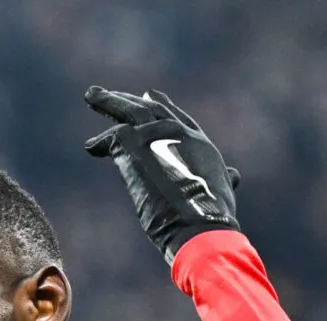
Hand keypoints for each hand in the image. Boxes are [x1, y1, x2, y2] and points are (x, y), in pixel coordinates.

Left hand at [84, 87, 239, 263]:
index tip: (149, 95)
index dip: (162, 106)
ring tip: (92, 95)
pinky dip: (101, 143)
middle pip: (148, 108)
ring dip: (108, 102)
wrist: (199, 222)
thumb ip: (224, 179)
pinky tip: (92, 147)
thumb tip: (234, 176)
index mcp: (199, 143)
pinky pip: (112, 137)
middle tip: (111, 92)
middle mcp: (177, 132)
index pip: (176, 118)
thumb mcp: (222, 191)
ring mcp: (154, 133)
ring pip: (128, 110)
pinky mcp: (133, 143)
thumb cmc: (212, 217)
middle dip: (129, 100)